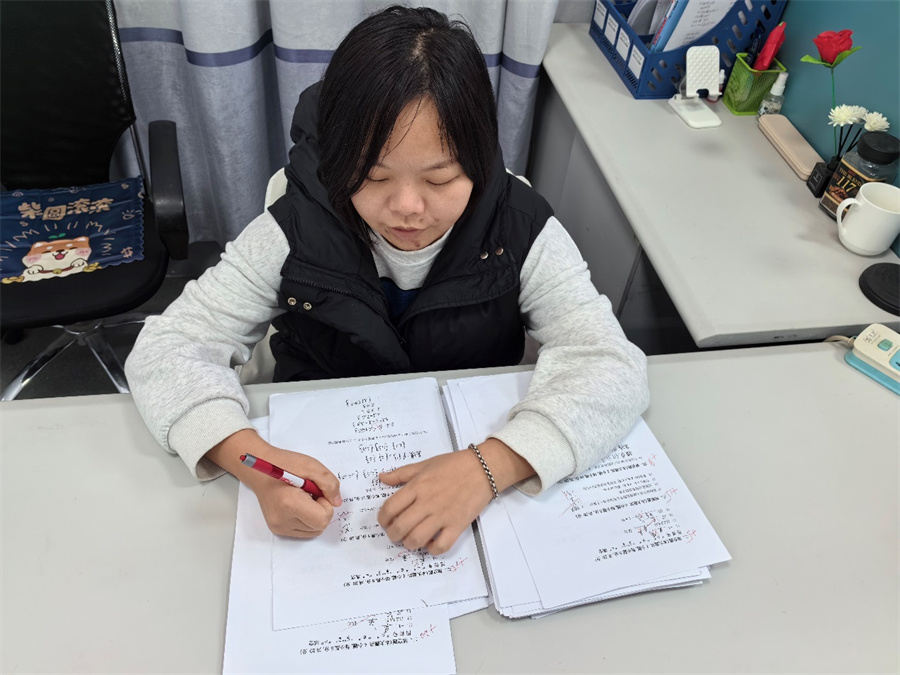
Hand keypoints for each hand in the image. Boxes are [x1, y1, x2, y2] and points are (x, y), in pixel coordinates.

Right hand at [206, 429, 341, 537]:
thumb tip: (337, 503)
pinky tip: (298, 505)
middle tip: (310, 493)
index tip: (317, 490)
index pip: (323, 519)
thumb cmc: (284, 465)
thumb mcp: (312, 466)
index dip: (326, 503)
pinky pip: (304, 531)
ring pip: (313, 531)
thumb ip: (329, 484)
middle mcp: (282, 520)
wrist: (260, 470)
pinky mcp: (278, 529)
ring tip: (303, 498)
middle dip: (321, 509)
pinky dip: (307, 519)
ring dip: (315, 515)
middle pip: (319, 526)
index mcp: (289, 504)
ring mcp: (279, 527)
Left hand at [378, 450, 492, 554]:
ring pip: (416, 539)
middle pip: (400, 527)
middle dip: (393, 535)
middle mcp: (427, 502)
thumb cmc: (453, 465)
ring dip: (409, 544)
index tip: (385, 521)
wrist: (482, 468)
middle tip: (395, 533)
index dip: (382, 519)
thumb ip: (400, 473)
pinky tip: (431, 543)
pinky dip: (432, 549)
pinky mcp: (458, 525)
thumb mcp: (424, 464)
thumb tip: (382, 478)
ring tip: (411, 540)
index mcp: (417, 486)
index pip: (390, 508)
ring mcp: (443, 515)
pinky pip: (441, 545)